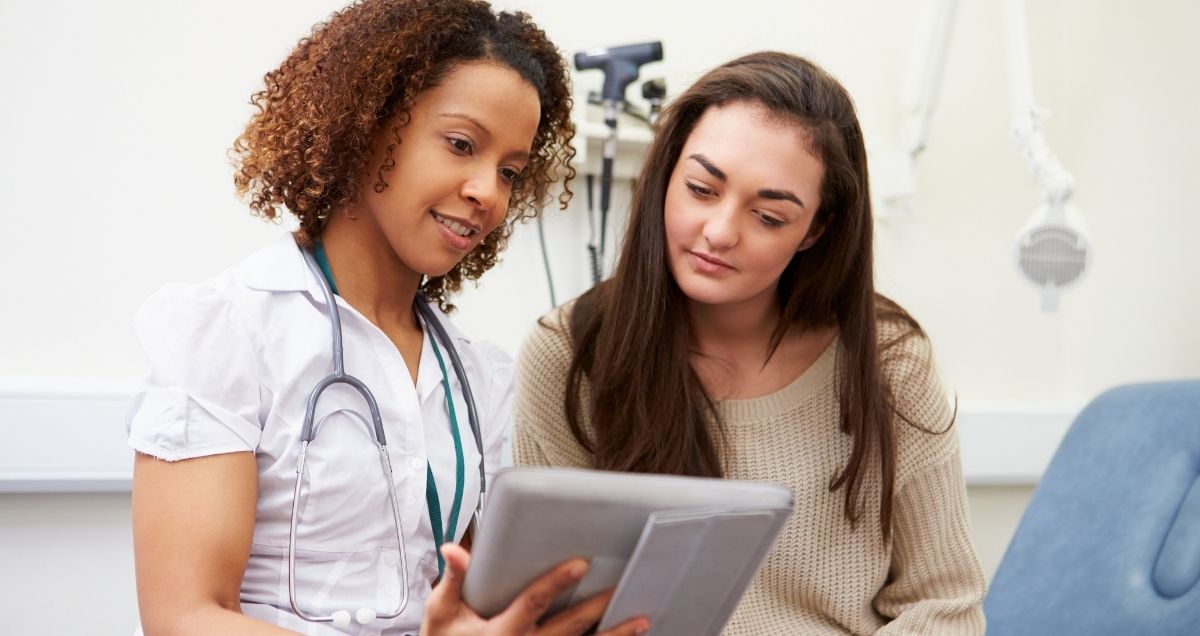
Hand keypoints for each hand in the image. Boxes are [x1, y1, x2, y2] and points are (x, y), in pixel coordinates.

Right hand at [420, 543, 649, 635]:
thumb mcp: (441, 614)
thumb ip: (454, 580)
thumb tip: (454, 549)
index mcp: (500, 632)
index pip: (533, 603)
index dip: (556, 583)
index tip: (581, 564)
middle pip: (568, 628)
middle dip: (597, 609)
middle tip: (622, 587)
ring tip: (642, 620)